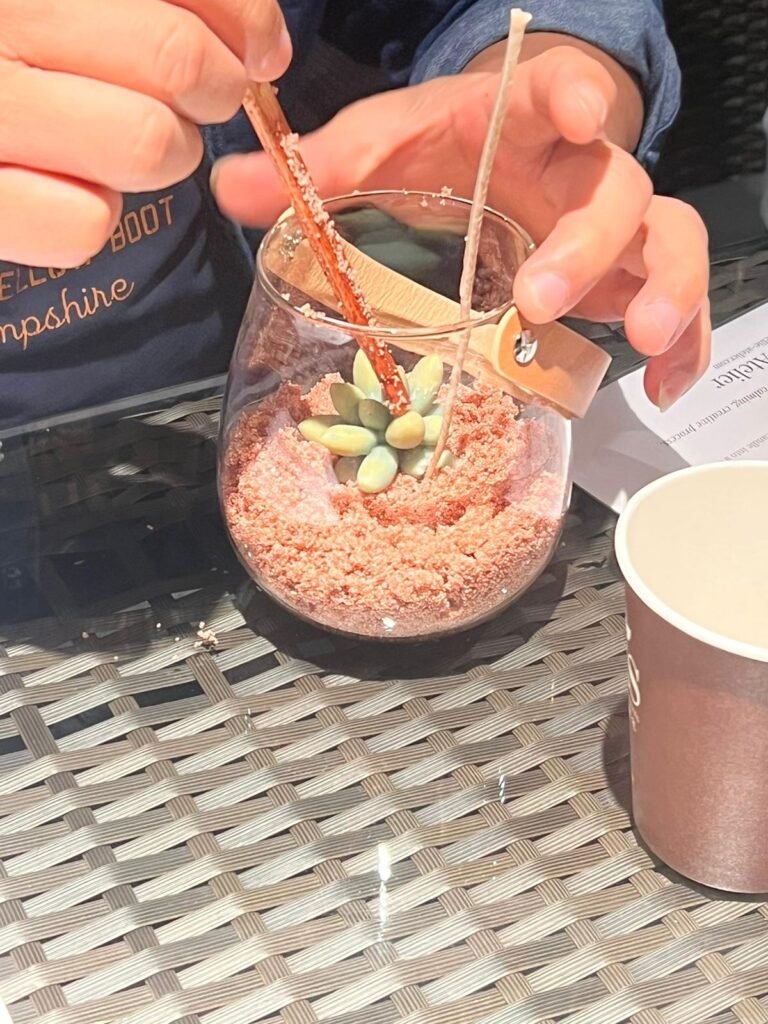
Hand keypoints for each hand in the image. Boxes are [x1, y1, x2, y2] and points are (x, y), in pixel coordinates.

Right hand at [0, 0, 290, 267]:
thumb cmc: (12, 53)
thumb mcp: (53, 9)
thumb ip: (153, 3)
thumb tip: (263, 42)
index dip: (244, 15)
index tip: (261, 47)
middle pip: (174, 59)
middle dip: (213, 90)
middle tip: (196, 98)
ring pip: (147, 143)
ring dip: (160, 154)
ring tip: (121, 140)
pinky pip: (85, 225)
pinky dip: (91, 216)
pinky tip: (65, 188)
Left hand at [213, 44, 709, 409]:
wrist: (489, 161)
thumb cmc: (440, 150)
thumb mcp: (381, 148)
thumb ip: (320, 168)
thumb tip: (232, 189)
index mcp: (517, 123)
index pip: (556, 93)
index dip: (574, 97)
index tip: (580, 114)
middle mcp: (576, 173)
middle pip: (618, 189)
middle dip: (589, 242)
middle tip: (541, 295)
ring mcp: (609, 230)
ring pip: (669, 241)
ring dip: (664, 290)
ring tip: (637, 342)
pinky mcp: (621, 279)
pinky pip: (675, 304)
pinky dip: (682, 344)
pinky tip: (659, 385)